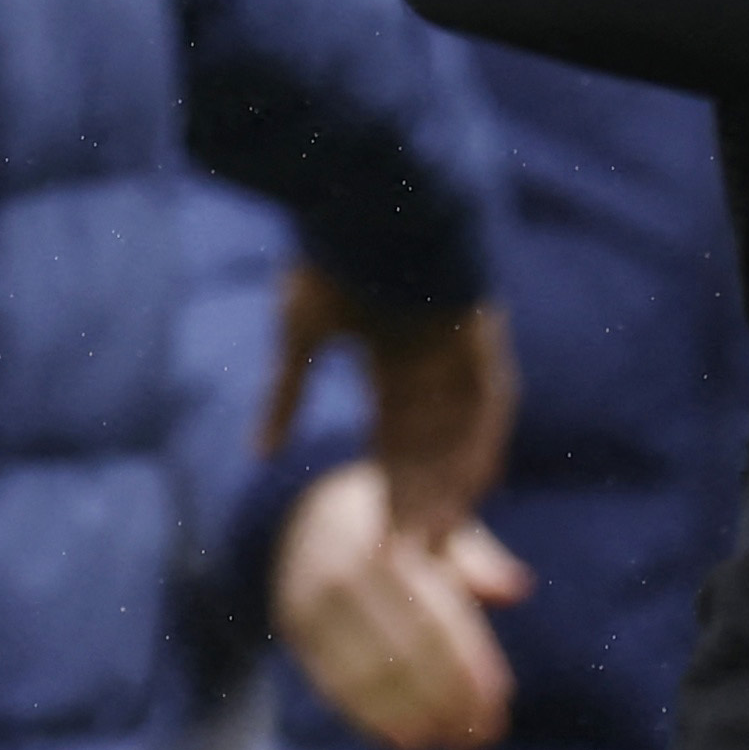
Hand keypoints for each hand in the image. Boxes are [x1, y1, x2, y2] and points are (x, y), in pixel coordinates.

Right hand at [264, 266, 514, 543]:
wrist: (362, 194)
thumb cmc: (328, 255)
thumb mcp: (299, 336)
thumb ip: (286, 398)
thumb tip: (258, 453)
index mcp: (392, 359)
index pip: (393, 441)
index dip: (384, 489)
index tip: (374, 538)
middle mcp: (432, 361)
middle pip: (431, 448)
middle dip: (418, 501)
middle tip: (407, 555)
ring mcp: (461, 350)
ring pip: (460, 434)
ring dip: (449, 483)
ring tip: (434, 534)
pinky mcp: (482, 335)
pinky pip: (490, 402)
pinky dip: (479, 442)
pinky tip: (472, 484)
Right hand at [271, 460, 528, 749]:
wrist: (312, 505)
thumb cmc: (402, 521)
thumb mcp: (440, 521)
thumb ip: (476, 556)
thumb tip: (516, 589)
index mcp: (386, 534)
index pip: (434, 612)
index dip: (468, 661)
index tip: (501, 699)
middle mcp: (341, 565)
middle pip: (402, 650)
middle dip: (447, 700)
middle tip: (483, 737)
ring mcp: (310, 597)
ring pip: (367, 674)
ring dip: (413, 719)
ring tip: (451, 746)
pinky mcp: (293, 625)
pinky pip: (332, 681)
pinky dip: (370, 718)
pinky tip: (403, 743)